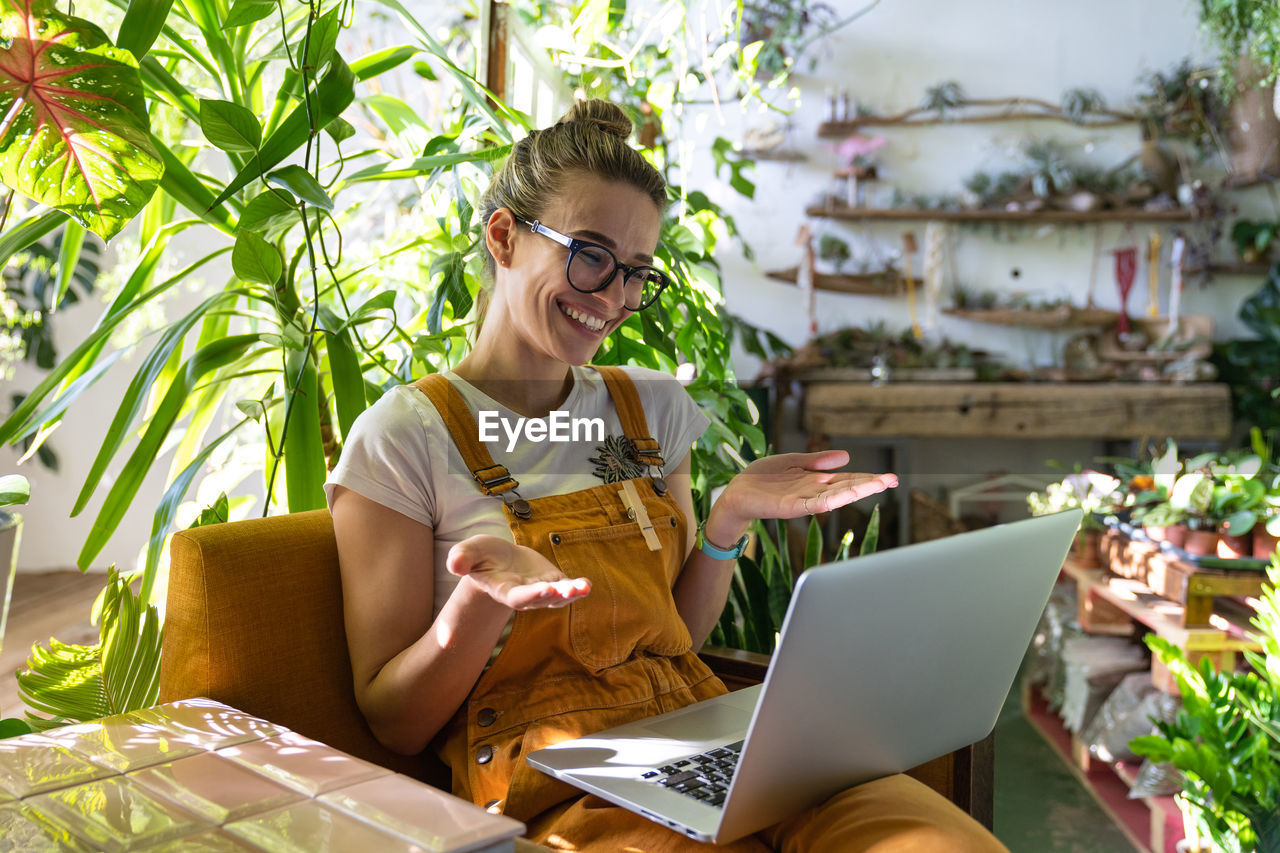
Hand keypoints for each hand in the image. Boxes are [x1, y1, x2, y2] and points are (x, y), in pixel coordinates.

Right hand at [446, 535, 590, 609]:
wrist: (498, 560)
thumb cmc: (480, 557)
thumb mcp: (468, 552)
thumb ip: (460, 559)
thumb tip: (453, 566)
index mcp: (505, 591)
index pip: (519, 597)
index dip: (532, 595)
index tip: (545, 589)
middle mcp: (526, 595)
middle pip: (542, 599)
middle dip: (554, 594)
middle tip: (566, 589)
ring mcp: (542, 590)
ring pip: (558, 596)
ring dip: (571, 593)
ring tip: (584, 587)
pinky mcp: (553, 580)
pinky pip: (567, 586)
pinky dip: (578, 587)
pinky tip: (587, 584)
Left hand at [714, 450, 897, 530]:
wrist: (735, 494)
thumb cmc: (762, 479)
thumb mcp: (792, 462)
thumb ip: (817, 460)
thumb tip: (847, 456)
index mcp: (815, 481)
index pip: (847, 479)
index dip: (868, 478)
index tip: (890, 478)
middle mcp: (813, 492)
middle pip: (846, 488)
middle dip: (869, 484)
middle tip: (892, 480)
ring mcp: (802, 501)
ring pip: (833, 497)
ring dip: (854, 491)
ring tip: (875, 485)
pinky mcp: (787, 507)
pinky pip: (809, 505)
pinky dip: (825, 501)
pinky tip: (839, 498)